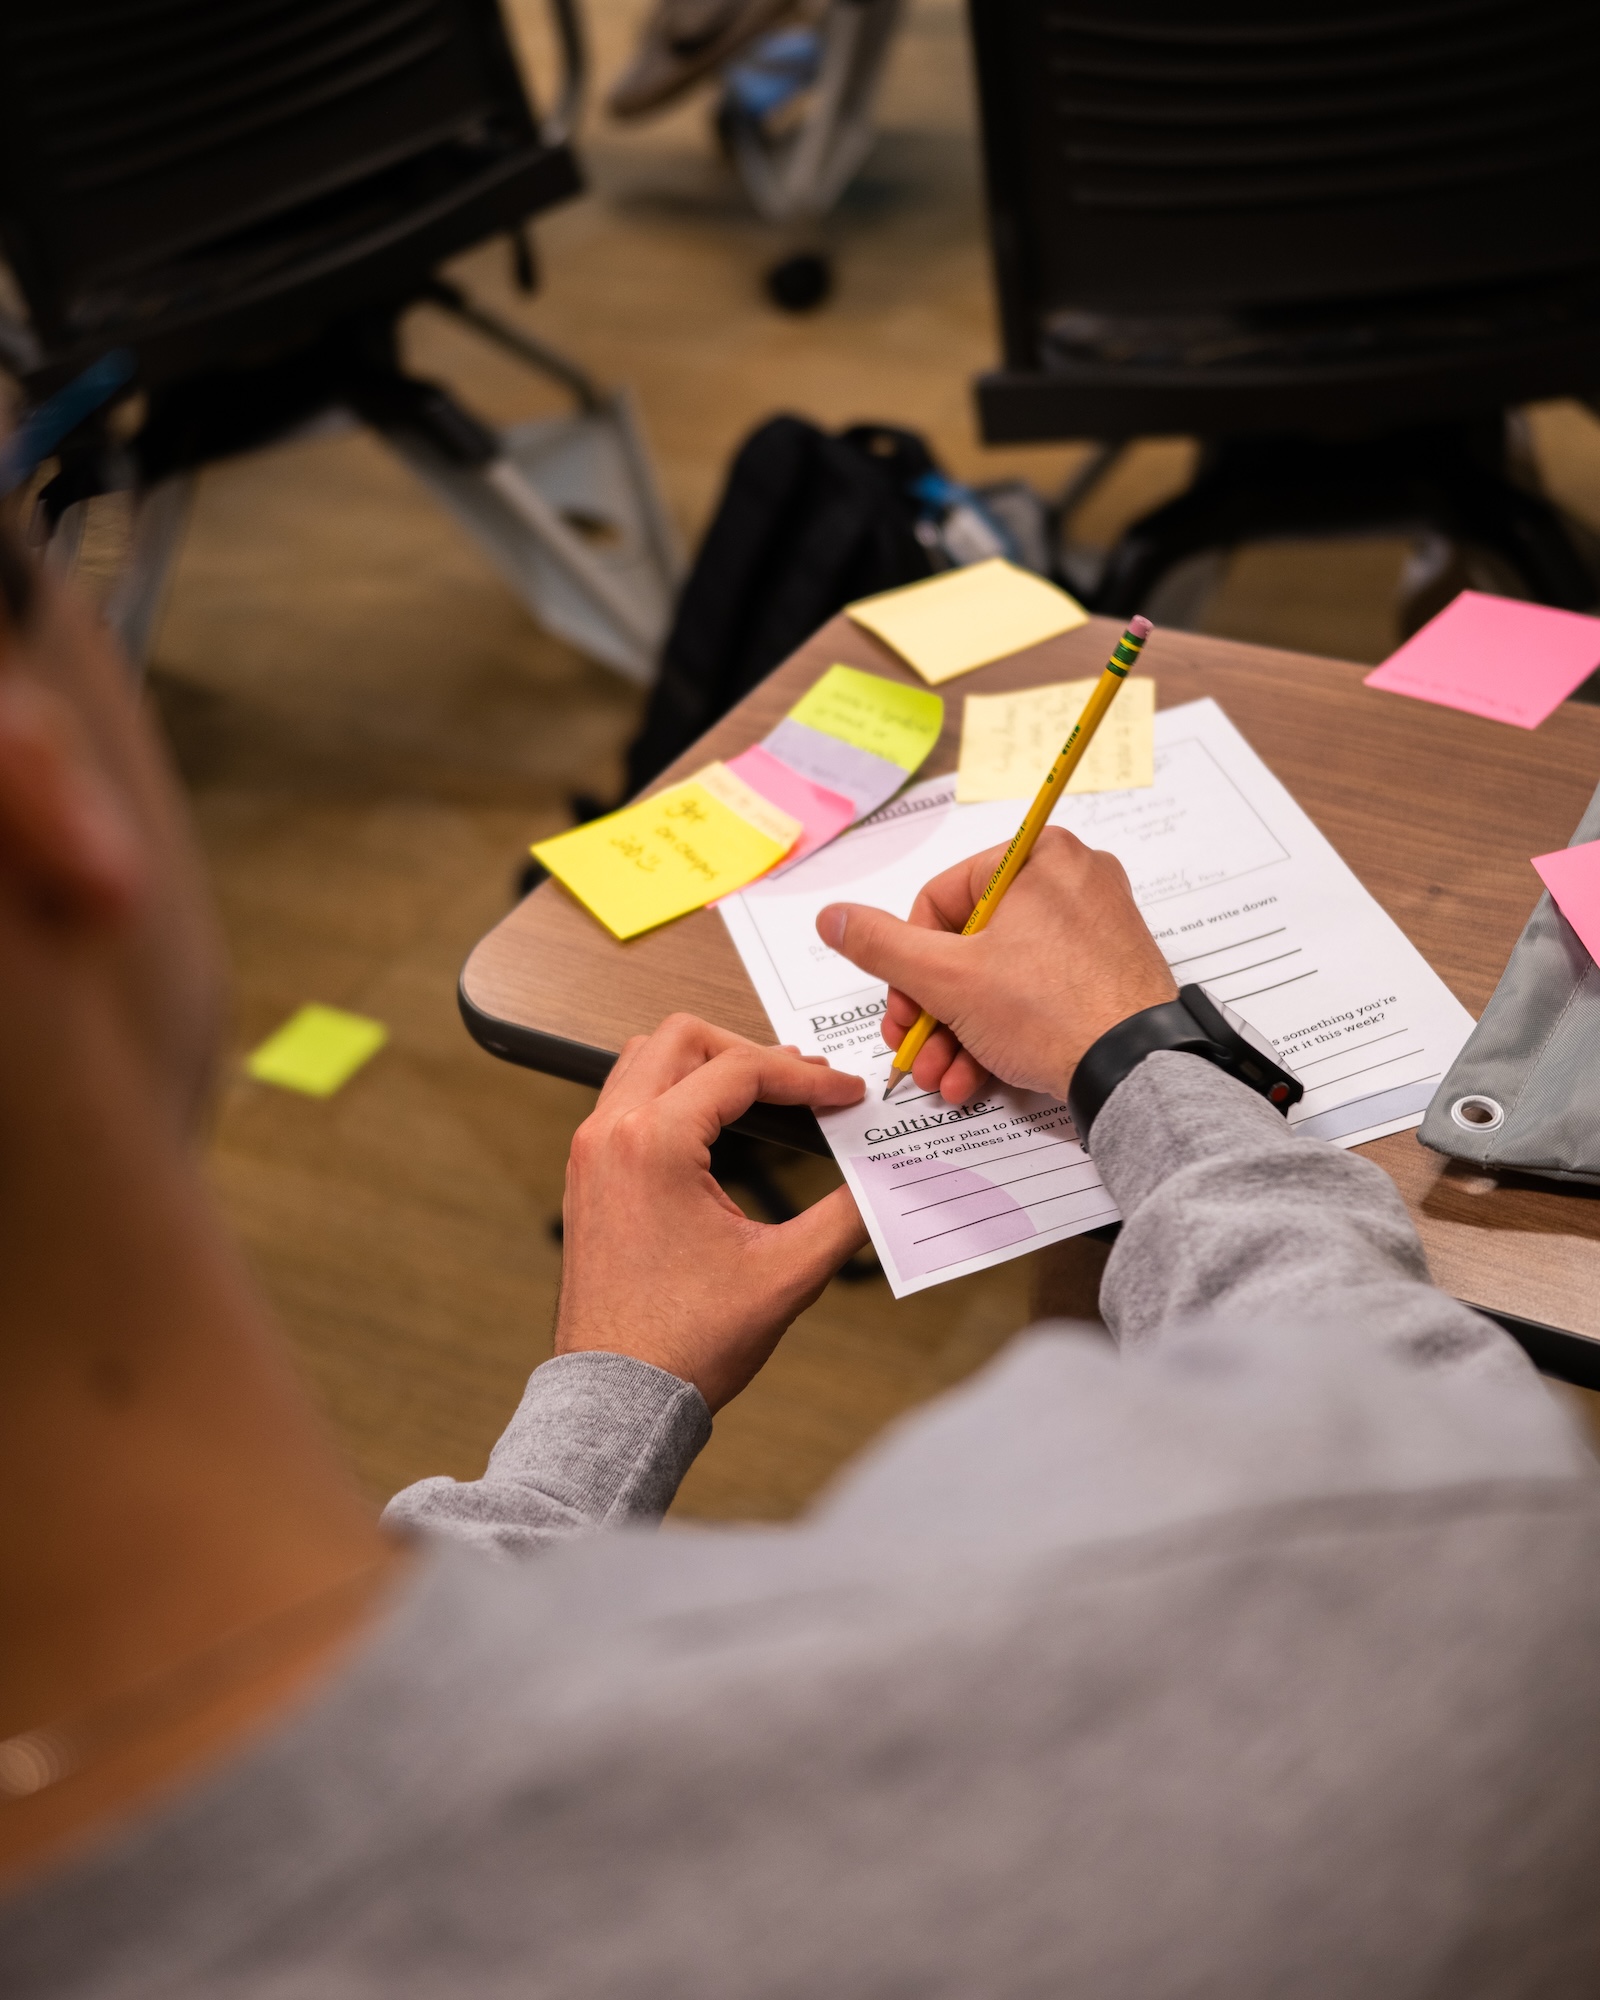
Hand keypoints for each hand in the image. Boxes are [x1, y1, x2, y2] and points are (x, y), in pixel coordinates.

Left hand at [555, 1014, 867, 1411]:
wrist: (620, 1399)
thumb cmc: (683, 1345)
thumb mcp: (786, 1274)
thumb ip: (845, 1214)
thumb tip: (884, 1178)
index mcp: (651, 1143)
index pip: (741, 1070)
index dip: (807, 1078)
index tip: (847, 1095)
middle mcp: (610, 1134)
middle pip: (684, 1039)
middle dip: (752, 1052)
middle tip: (805, 1087)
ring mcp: (590, 1153)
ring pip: (647, 1060)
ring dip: (707, 1066)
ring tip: (765, 1096)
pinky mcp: (587, 1176)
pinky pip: (628, 1100)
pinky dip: (676, 1095)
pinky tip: (720, 1129)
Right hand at [816, 826, 1176, 1102]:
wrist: (1136, 1072)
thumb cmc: (1054, 1010)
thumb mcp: (947, 978)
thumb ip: (881, 946)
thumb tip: (833, 917)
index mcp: (1036, 856)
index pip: (940, 899)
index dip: (909, 959)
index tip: (902, 1005)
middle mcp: (1071, 880)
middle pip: (967, 943)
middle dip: (931, 1008)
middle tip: (914, 1047)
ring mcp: (1094, 927)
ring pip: (999, 975)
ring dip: (959, 1031)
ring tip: (944, 1076)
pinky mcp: (1108, 970)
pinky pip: (1037, 991)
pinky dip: (1001, 1031)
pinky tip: (976, 1075)